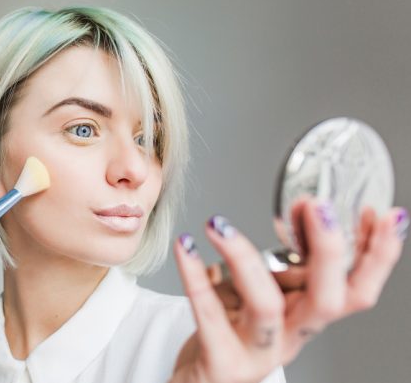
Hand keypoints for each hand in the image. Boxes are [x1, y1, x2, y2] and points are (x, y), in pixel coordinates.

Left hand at [170, 199, 406, 382]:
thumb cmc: (230, 332)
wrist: (199, 381)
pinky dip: (193, 275)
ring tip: (219, 224)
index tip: (384, 214)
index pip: (357, 291)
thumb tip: (301, 211)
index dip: (377, 257)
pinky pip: (208, 314)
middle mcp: (291, 337)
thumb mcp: (264, 294)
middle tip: (317, 206)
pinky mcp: (222, 362)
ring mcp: (258, 353)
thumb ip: (282, 263)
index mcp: (307, 318)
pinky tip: (186, 246)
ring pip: (266, 307)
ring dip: (244, 257)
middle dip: (329, 251)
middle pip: (328, 301)